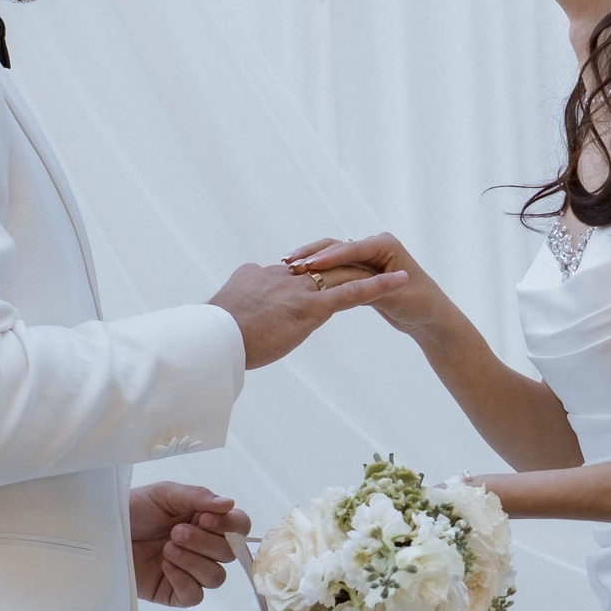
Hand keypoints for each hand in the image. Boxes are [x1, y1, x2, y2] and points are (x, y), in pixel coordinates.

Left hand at [130, 481, 248, 606]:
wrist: (100, 531)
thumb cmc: (132, 509)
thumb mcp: (164, 494)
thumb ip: (197, 496)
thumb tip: (228, 504)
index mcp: (206, 521)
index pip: (240, 527)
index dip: (229, 526)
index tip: (204, 518)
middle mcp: (203, 547)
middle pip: (229, 554)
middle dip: (204, 542)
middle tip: (175, 533)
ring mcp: (190, 572)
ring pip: (216, 577)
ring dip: (193, 561)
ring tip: (167, 549)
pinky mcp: (173, 592)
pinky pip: (195, 596)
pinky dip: (184, 581)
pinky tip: (165, 567)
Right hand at [209, 256, 406, 368]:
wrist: (212, 342)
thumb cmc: (211, 337)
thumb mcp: (223, 314)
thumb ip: (236, 303)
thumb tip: (234, 306)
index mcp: (259, 277)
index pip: (293, 272)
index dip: (311, 274)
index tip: (324, 276)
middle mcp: (282, 277)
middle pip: (322, 268)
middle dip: (347, 270)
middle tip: (371, 270)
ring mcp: (298, 290)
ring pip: (341, 276)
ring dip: (371, 275)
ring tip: (399, 276)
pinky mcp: (311, 307)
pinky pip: (352, 293)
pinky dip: (378, 286)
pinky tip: (399, 282)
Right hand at [289, 234, 452, 338]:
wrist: (430, 317)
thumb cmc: (420, 304)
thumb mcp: (394, 297)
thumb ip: (370, 288)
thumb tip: (345, 284)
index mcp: (386, 244)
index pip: (352, 249)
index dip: (329, 257)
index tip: (309, 265)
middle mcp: (374, 245)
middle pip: (337, 248)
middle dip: (313, 255)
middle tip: (288, 265)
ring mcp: (366, 258)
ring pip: (332, 256)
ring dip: (310, 261)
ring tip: (285, 267)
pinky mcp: (360, 271)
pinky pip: (334, 268)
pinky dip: (318, 272)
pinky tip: (297, 277)